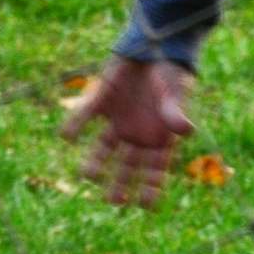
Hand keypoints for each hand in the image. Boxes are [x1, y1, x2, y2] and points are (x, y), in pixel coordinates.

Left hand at [59, 56, 193, 208]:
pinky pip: (85, 117)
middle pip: (127, 166)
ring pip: (104, 148)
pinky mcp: (101, 102)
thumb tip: (186, 131)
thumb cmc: (171, 74)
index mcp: (160, 139)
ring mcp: (118, 120)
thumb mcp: (175, 93)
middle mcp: (137, 135)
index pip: (155, 170)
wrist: (153, 47)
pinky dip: (75, 126)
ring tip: (87, 175)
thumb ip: (176, 112)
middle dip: (121, 184)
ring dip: (96, 161)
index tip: (145, 206)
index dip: (151, 188)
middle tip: (114, 201)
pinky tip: (67, 137)